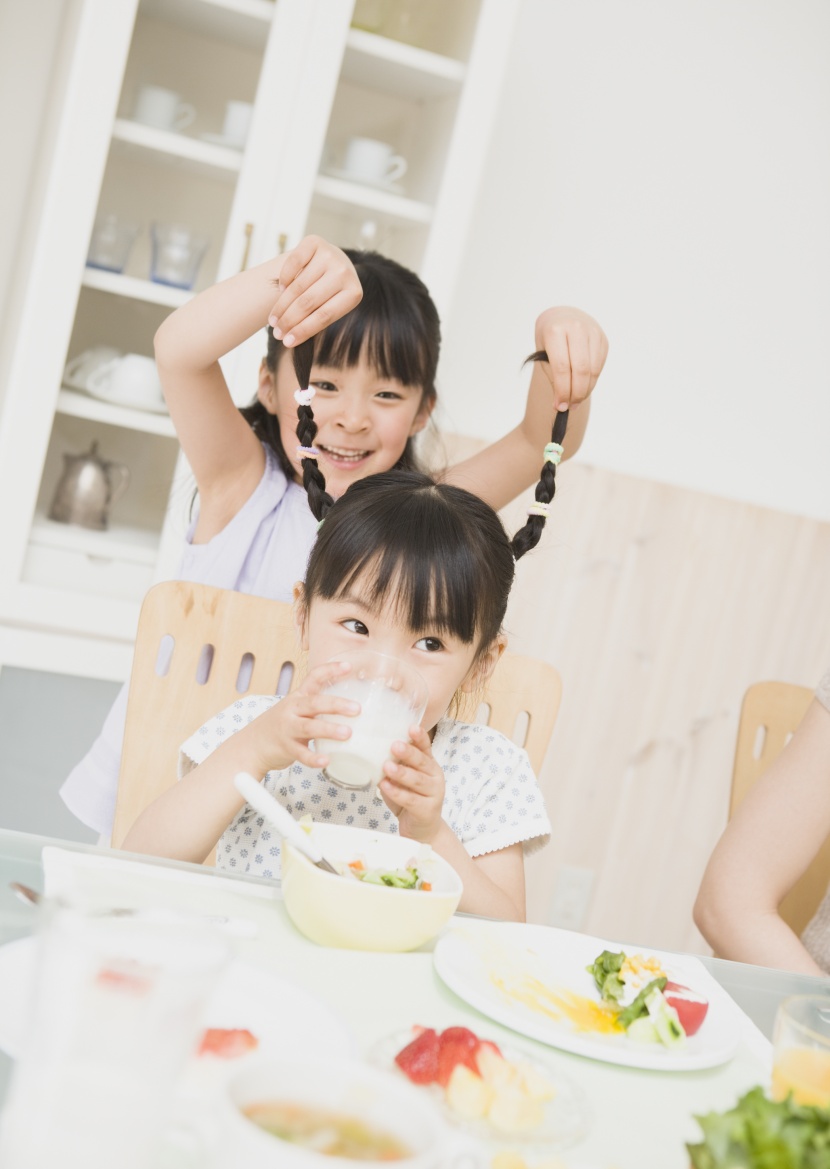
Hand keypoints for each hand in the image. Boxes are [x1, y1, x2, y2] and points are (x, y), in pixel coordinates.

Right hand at [249, 660, 358, 772]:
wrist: (252, 745)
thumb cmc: (283, 725)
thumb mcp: (296, 709)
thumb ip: (318, 707)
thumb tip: (353, 707)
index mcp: (297, 697)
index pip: (313, 678)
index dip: (330, 670)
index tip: (348, 666)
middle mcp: (292, 710)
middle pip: (314, 703)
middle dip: (336, 705)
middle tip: (356, 709)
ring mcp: (288, 729)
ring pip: (309, 727)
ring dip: (328, 730)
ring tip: (347, 733)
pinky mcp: (286, 748)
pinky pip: (301, 754)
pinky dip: (313, 758)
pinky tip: (326, 761)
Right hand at [268, 235, 362, 347]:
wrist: (333, 261)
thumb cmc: (330, 292)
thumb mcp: (331, 306)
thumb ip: (316, 319)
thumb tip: (289, 340)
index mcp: (354, 293)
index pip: (324, 316)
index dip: (303, 331)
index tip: (286, 343)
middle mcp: (344, 271)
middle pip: (309, 302)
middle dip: (289, 320)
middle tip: (276, 333)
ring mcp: (330, 255)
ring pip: (298, 286)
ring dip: (282, 306)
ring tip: (273, 320)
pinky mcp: (314, 241)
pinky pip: (292, 264)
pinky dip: (284, 280)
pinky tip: (281, 292)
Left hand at [379, 725, 445, 843]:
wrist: (422, 830)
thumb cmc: (410, 799)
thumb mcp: (404, 779)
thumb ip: (396, 765)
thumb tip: (373, 749)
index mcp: (429, 764)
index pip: (425, 747)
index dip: (419, 737)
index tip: (411, 727)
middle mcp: (435, 776)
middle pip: (422, 762)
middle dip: (408, 753)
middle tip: (394, 745)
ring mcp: (434, 793)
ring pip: (417, 780)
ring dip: (401, 773)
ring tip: (387, 766)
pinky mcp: (427, 810)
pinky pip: (411, 800)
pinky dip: (397, 792)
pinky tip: (385, 786)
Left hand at [535, 306, 608, 411]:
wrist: (562, 316)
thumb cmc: (550, 338)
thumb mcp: (543, 353)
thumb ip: (553, 377)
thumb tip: (561, 404)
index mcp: (556, 330)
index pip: (562, 367)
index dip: (562, 390)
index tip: (560, 406)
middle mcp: (576, 328)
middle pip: (581, 370)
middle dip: (576, 393)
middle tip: (570, 406)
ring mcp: (593, 332)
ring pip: (593, 370)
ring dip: (585, 390)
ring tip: (576, 400)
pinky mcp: (603, 339)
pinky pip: (599, 367)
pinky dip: (591, 381)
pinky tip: (583, 386)